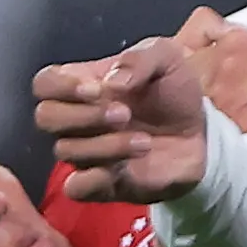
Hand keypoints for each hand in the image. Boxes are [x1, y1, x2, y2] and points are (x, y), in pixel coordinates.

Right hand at [34, 37, 212, 202]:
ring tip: (145, 141)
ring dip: (106, 145)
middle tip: (125, 114)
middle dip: (84, 115)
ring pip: (66, 151)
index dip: (60, 86)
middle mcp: (76, 120)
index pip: (44, 84)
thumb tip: (111, 83)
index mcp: (81, 85)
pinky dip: (92, 180)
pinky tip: (123, 170)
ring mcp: (87, 154)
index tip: (96, 89)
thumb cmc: (173, 91)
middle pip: (46, 117)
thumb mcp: (165, 58)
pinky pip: (76, 188)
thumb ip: (138, 58)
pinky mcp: (103, 184)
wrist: (202, 133)